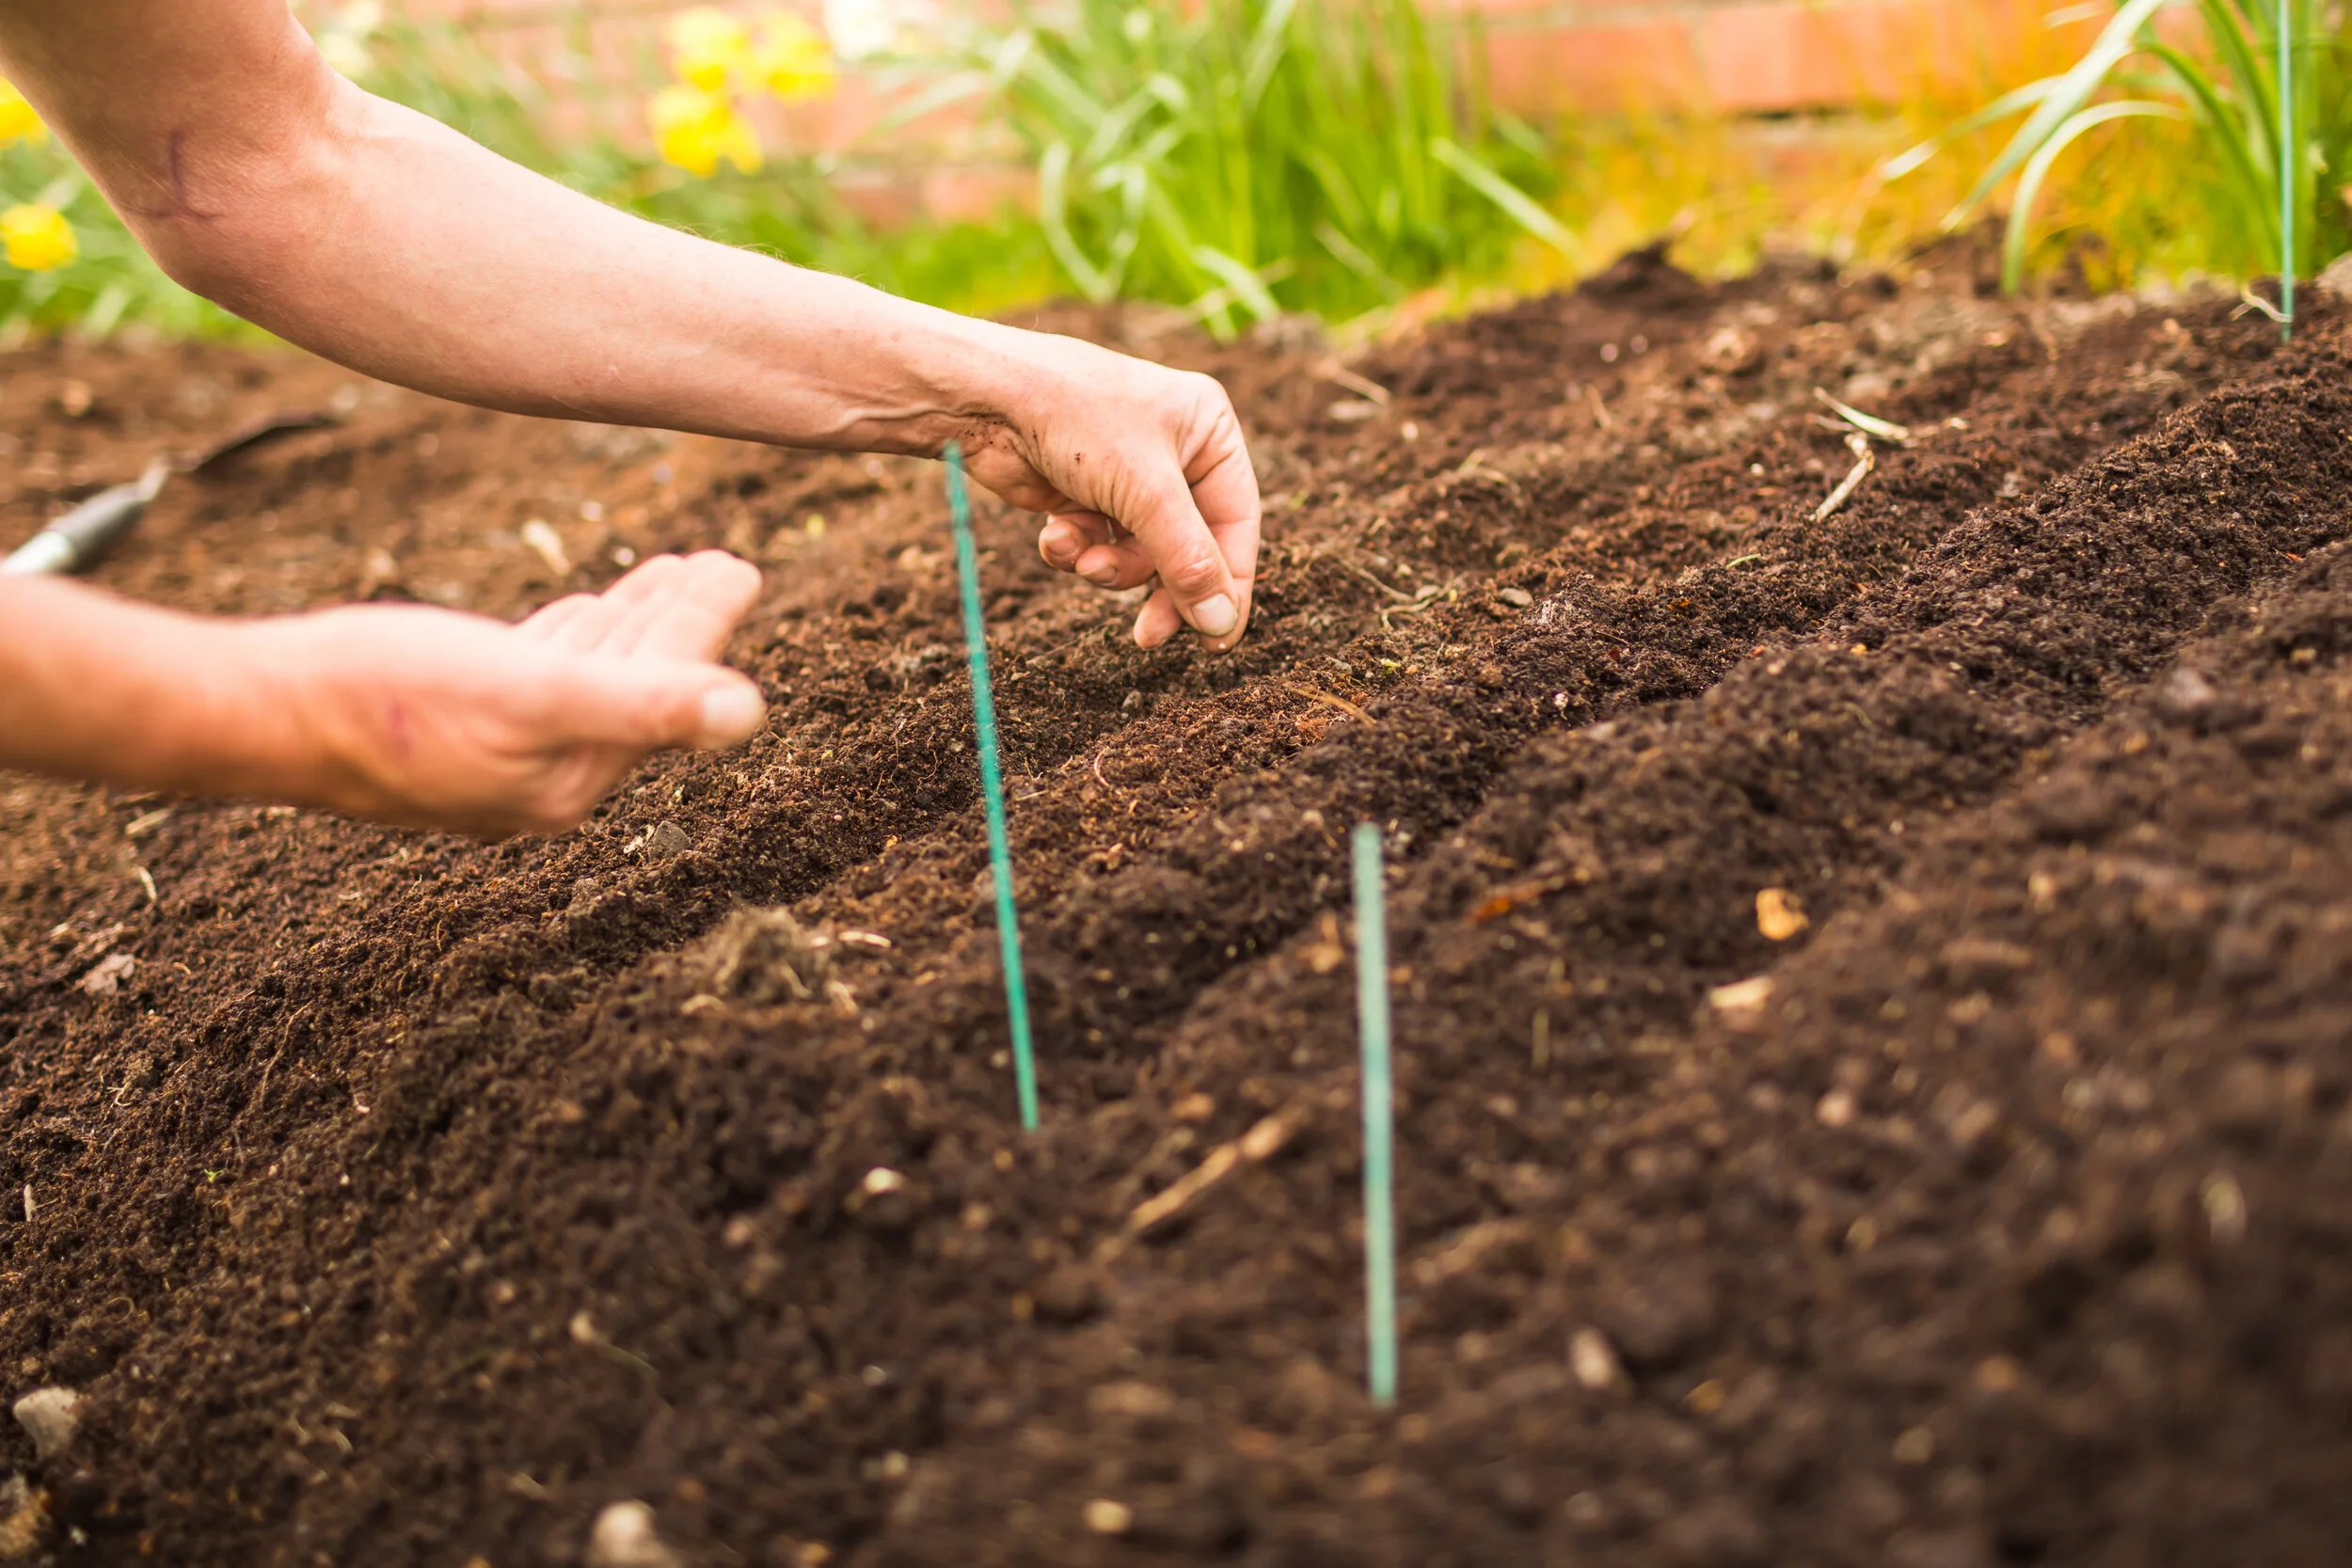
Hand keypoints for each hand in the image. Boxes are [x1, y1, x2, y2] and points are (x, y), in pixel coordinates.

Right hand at [236, 552, 764, 835]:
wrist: (256, 714)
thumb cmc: (386, 696)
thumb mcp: (528, 690)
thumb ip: (643, 701)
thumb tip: (749, 714)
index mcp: (572, 777)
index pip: (664, 690)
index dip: (705, 624)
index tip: (741, 566)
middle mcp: (543, 780)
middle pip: (635, 688)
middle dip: (678, 625)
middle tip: (720, 563)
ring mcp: (495, 757)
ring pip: (587, 681)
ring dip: (630, 628)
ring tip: (665, 577)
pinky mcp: (452, 729)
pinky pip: (534, 682)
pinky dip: (570, 643)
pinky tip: (580, 614)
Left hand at [958, 336, 1260, 651]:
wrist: (985, 399)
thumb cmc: (1076, 418)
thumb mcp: (1146, 492)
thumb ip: (1188, 561)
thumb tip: (1221, 625)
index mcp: (1210, 431)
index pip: (1236, 523)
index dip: (1228, 584)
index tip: (1216, 639)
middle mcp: (1175, 452)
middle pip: (1187, 547)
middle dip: (1155, 583)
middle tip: (1148, 634)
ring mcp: (1127, 474)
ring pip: (1137, 554)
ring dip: (1106, 565)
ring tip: (1079, 556)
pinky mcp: (1085, 494)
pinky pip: (1096, 544)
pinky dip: (1075, 547)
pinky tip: (1052, 533)